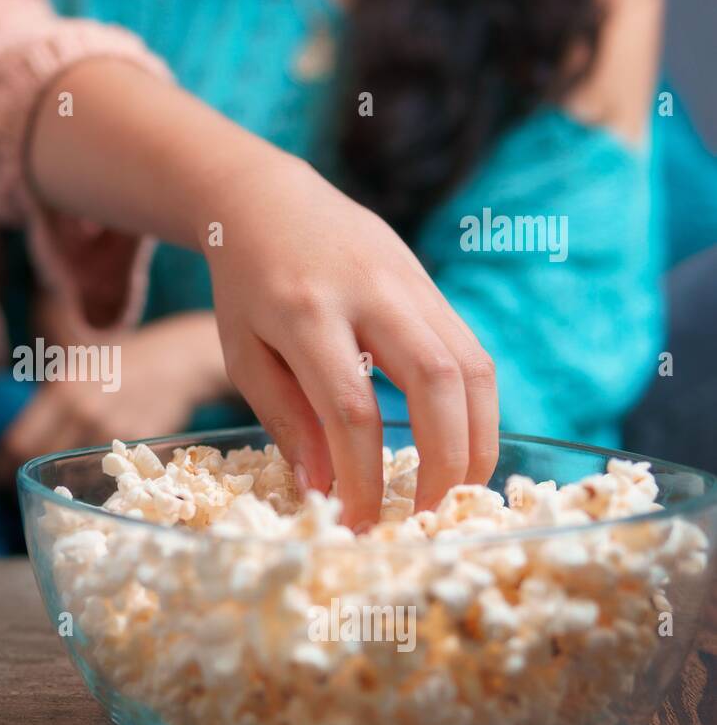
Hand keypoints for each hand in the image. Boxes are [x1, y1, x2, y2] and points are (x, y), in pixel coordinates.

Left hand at [0, 313, 228, 485]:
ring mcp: (112, 435)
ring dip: (56, 487)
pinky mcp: (137, 450)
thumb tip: (26, 307)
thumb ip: (46, 342)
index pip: (17, 443)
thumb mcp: (77, 343)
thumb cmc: (121, 354)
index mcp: (62, 388)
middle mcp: (84, 413)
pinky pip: (104, 476)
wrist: (179, 361)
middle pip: (39, 465)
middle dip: (22, 481)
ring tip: (47, 487)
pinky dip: (90, 484)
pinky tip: (85, 483)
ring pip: (70, 476)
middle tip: (14, 489)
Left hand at [203, 157, 498, 526]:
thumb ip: (286, 420)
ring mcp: (408, 282)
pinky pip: (472, 350)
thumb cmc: (247, 289)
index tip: (363, 523)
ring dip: (479, 438)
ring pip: (471, 364)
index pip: (352, 409)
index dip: (365, 476)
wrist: (270, 202)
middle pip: (436, 381)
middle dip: (447, 460)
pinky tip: (461, 444)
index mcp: (306, 314)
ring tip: (458, 490)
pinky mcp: (431, 284)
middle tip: (432, 515)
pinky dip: (477, 407)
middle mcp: (368, 293)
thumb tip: (324, 490)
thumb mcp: (244, 355)